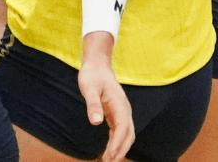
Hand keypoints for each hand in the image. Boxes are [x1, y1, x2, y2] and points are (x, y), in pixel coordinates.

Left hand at [77, 33, 133, 161]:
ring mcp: (122, 111)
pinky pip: (120, 130)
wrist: (97, 65)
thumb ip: (93, 105)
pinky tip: (109, 149)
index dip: (117, 144)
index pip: (122, 129)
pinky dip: (117, 141)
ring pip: (126, 134)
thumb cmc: (92, 75)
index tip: (109, 156)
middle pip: (128, 134)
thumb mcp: (89, 88)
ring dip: (120, 147)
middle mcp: (124, 109)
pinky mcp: (117, 112)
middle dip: (120, 150)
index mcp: (119, 104)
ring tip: (109, 159)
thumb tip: (96, 122)